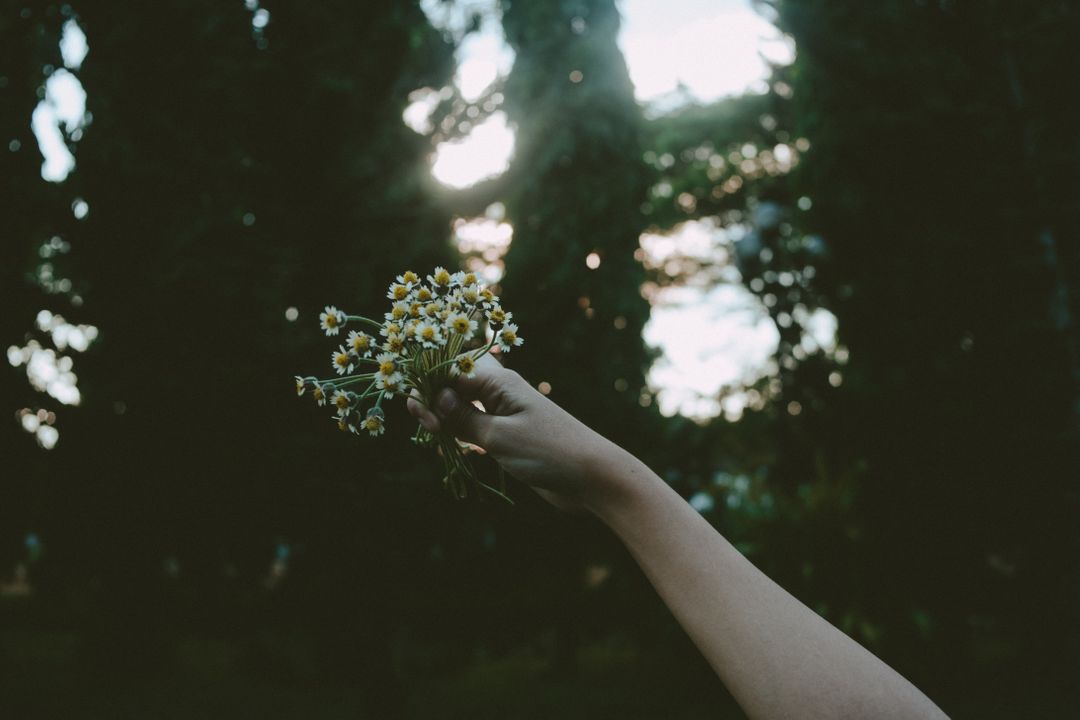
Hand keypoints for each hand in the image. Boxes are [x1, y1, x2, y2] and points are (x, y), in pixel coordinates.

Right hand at [406, 354, 612, 510]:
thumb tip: (435, 396)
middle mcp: (499, 391)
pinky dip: (459, 433)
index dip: (430, 390)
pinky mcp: (508, 434)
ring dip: (445, 419)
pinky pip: (474, 425)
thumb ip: (463, 418)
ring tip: (438, 441)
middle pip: (453, 383)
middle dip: (433, 401)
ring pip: (461, 405)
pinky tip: (450, 449)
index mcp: (498, 382)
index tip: (428, 421)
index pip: (449, 370)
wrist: (592, 476)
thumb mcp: (499, 437)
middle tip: (432, 431)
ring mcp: (504, 412)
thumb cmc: (548, 452)